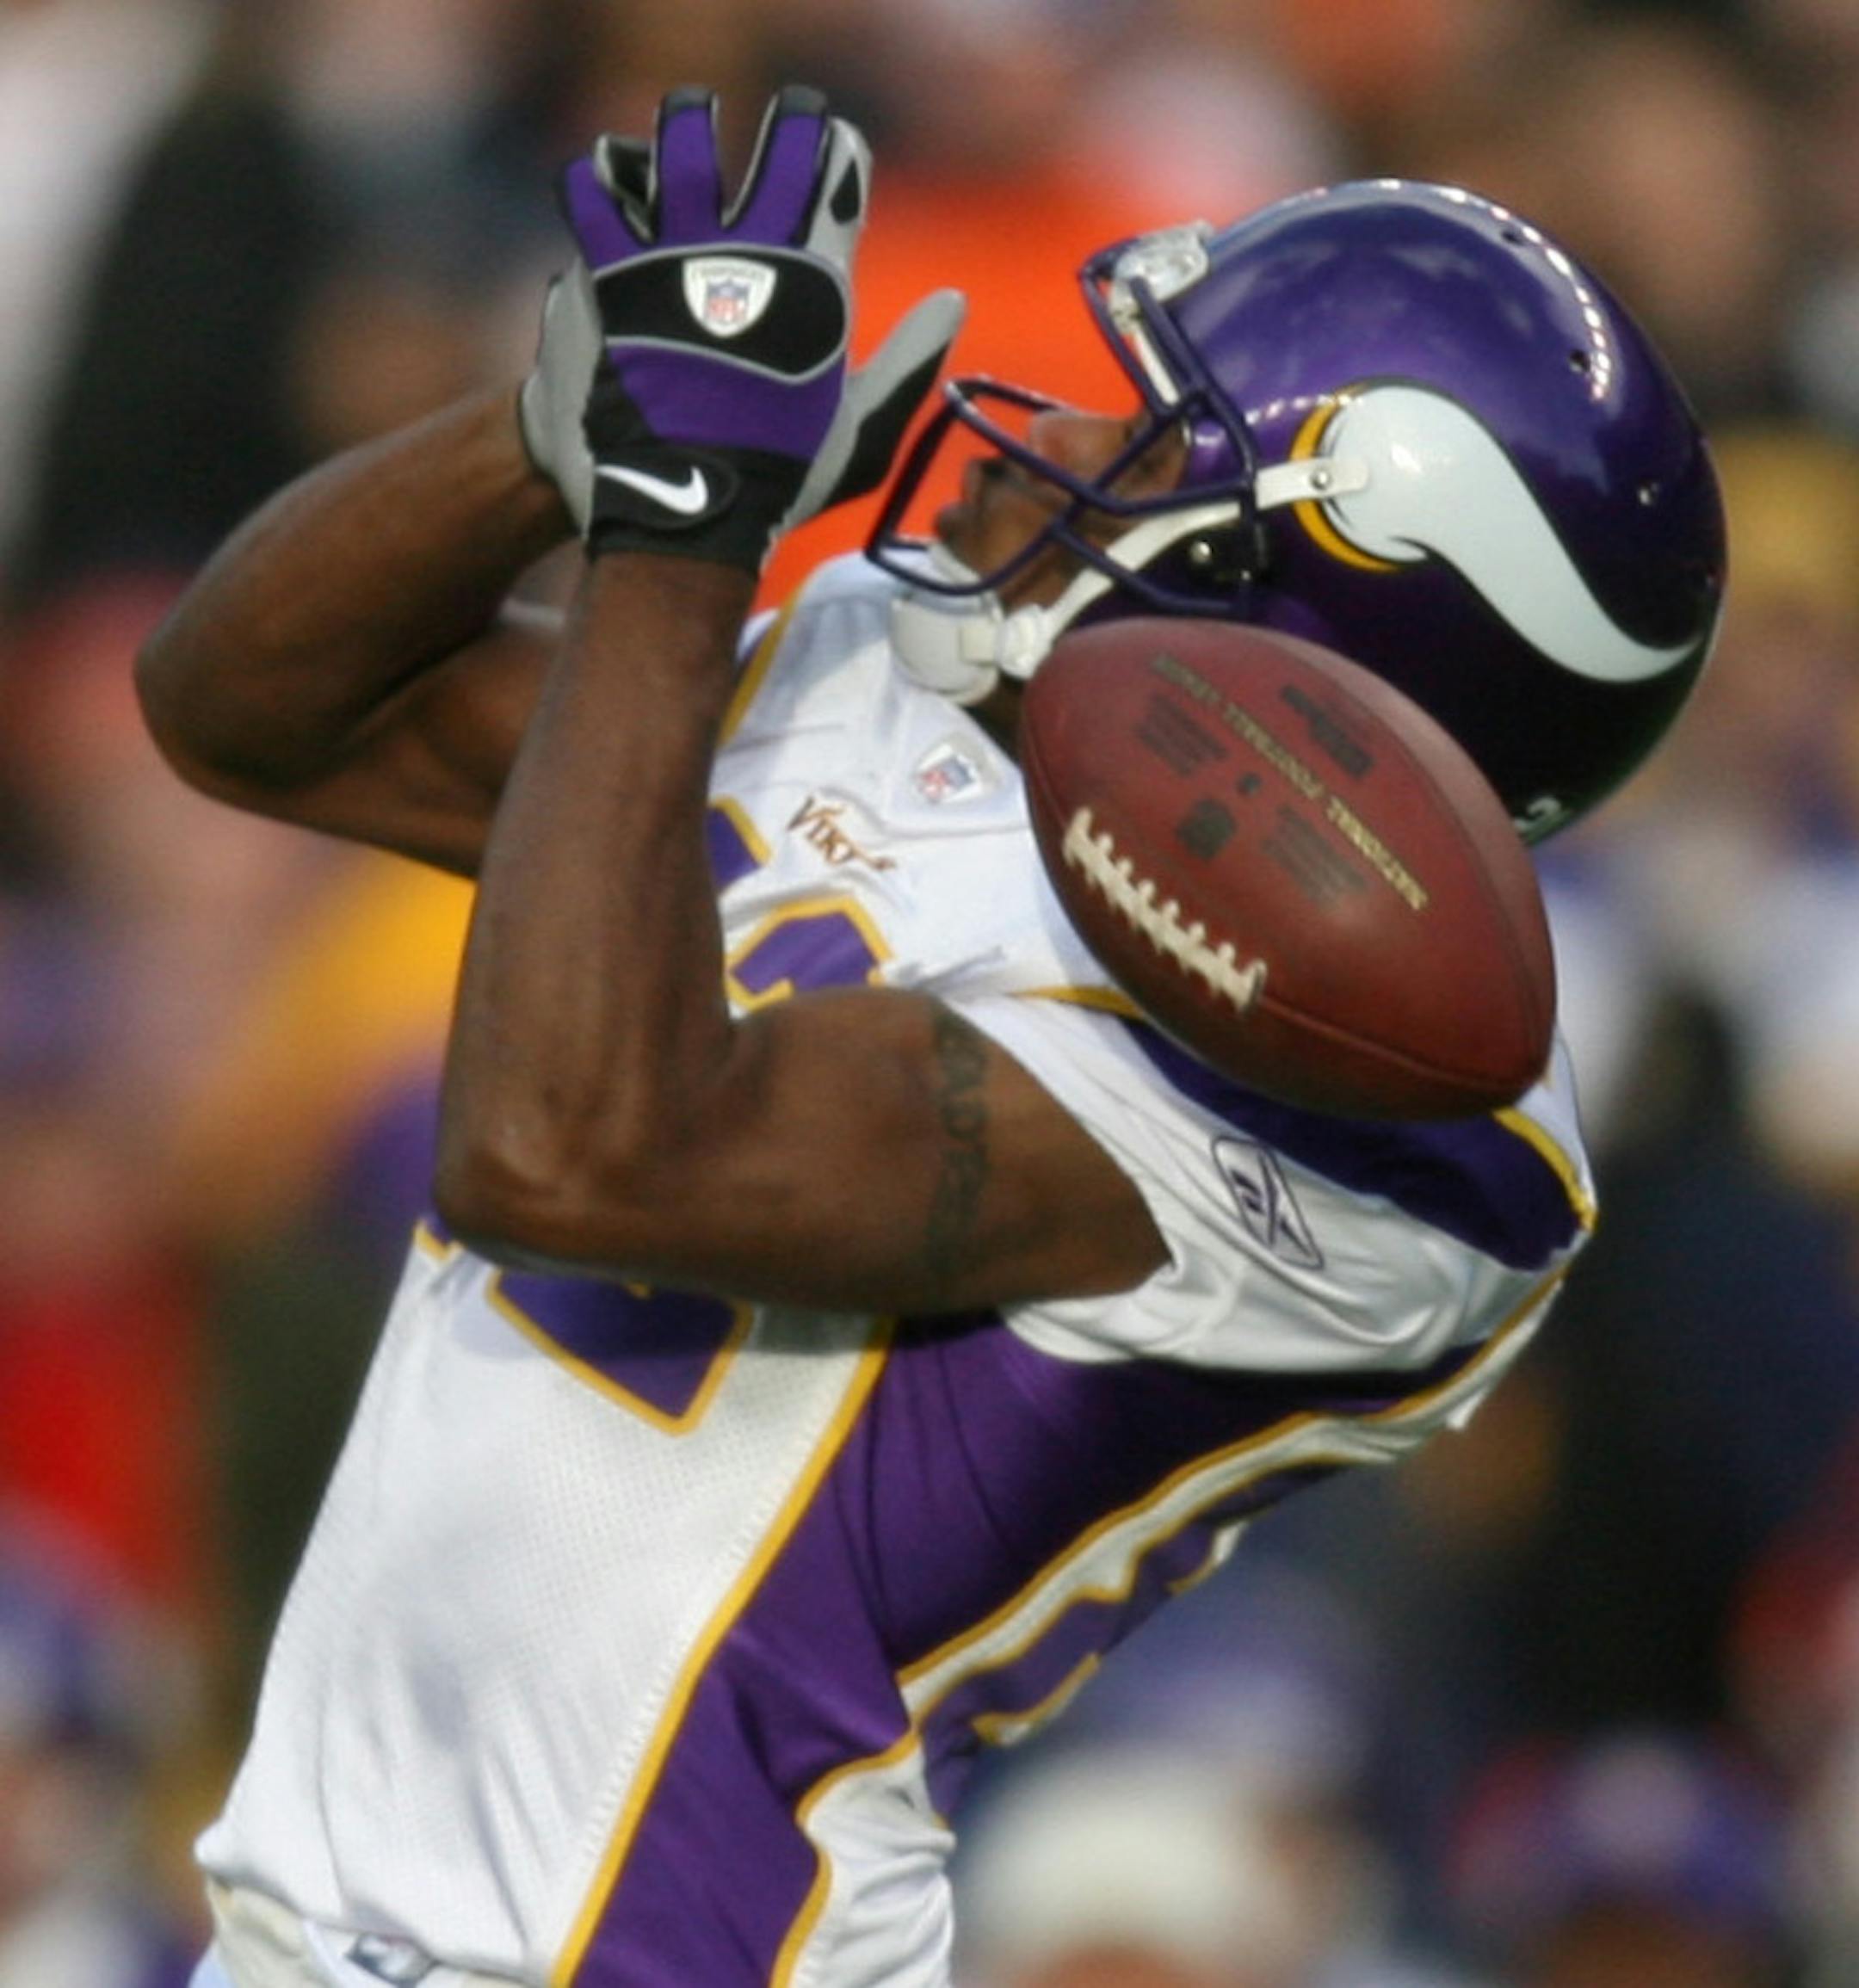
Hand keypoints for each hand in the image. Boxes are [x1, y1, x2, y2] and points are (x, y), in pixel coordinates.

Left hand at [539, 87, 961, 570]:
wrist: (683, 515)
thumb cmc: (778, 484)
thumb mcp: (861, 435)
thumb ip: (908, 363)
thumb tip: (952, 299)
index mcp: (818, 286)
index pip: (842, 178)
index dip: (840, 153)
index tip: (834, 146)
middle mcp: (754, 256)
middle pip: (780, 146)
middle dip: (790, 124)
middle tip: (786, 119)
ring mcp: (679, 259)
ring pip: (686, 149)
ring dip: (691, 128)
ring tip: (689, 123)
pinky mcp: (614, 274)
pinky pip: (604, 197)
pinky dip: (607, 183)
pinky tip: (612, 183)